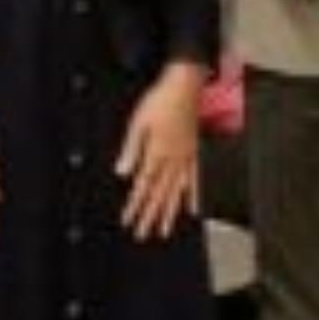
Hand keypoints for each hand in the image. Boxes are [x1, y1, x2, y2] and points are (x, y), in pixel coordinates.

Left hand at [116, 63, 205, 239]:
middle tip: (143, 234)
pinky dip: (194, 195)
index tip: (128, 221)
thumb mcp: (138, 122)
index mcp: (157, 153)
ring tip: (164, 230)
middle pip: (159, 194)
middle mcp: (173, 160)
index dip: (135, 205)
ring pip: (176, 191)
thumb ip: (131, 149)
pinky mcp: (195, 151)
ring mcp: (186, 157)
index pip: (143, 186)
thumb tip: (123, 173)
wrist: (184, 84)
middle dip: (150, 216)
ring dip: (169, 212)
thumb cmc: (159, 100)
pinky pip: (195, 178)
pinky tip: (193, 208)